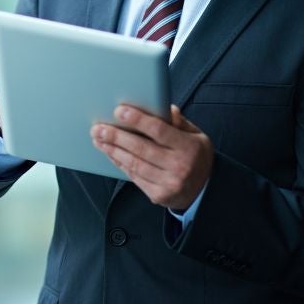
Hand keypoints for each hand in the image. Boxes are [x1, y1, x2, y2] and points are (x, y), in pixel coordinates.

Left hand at [91, 104, 212, 209]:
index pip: (159, 130)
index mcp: (188, 147)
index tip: (119, 110)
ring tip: (99, 139)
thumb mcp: (197, 136)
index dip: (138, 120)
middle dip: (116, 136)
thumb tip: (164, 107)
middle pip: (141, 148)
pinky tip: (110, 153)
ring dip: (113, 150)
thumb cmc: (197, 157)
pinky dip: (120, 163)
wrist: (205, 190)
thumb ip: (179, 122)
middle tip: (98, 127)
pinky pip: (134, 177)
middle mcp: (179, 166)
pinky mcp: (158, 195)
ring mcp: (168, 183)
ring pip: (134, 164)